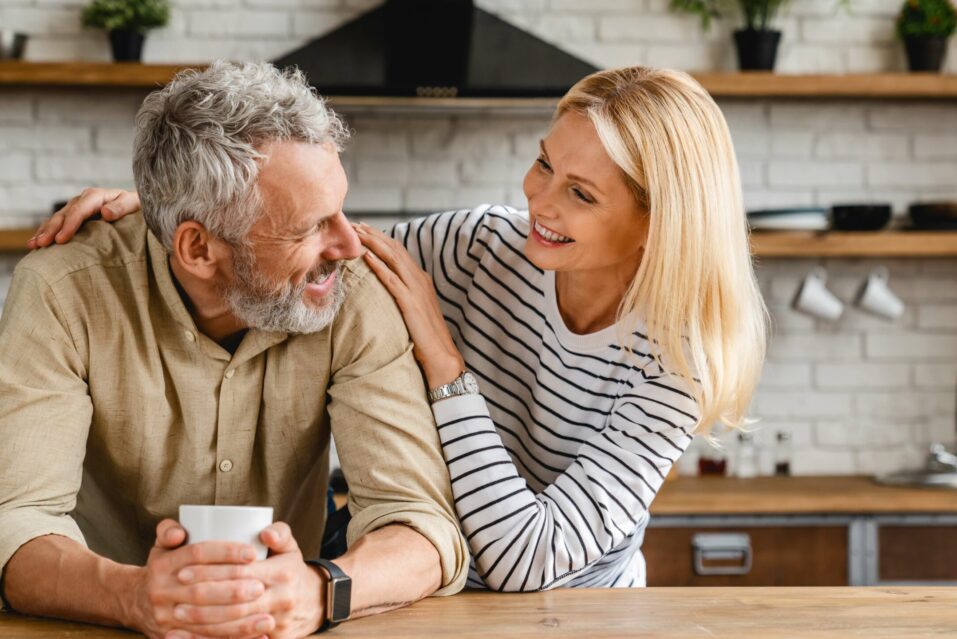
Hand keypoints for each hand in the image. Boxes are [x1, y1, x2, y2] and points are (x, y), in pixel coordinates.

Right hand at [28, 187, 139, 248]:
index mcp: (96, 196)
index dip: (70, 225)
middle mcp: (83, 200)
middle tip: (42, 244)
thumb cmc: (137, 207)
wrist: (137, 206)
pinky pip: (57, 224)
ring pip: (57, 219)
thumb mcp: (134, 204)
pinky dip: (46, 232)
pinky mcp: (74, 216)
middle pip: (64, 214)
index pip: (79, 210)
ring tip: (33, 245)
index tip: (61, 239)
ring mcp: (76, 207)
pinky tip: (35, 243)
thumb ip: (122, 207)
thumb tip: (106, 212)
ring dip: (44, 231)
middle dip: (52, 229)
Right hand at [128, 519, 269, 638]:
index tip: (252, 554)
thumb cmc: (163, 566)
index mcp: (163, 564)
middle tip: (261, 587)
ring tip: (268, 619)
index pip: (198, 554)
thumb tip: (180, 532)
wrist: (135, 602)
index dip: (225, 553)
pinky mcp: (172, 637)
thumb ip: (169, 530)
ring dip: (239, 623)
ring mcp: (166, 617)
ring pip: (205, 621)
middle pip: (201, 591)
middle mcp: (161, 591)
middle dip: (233, 591)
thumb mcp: (161, 544)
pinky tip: (257, 638)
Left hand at [170, 522, 324, 638]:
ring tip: (177, 614)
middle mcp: (281, 598)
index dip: (210, 572)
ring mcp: (278, 621)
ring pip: (234, 625)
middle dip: (201, 598)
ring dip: (203, 622)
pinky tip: (190, 638)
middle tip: (176, 595)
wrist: (316, 602)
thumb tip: (265, 532)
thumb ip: (280, 533)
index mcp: (282, 572)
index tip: (183, 570)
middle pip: (234, 601)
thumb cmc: (292, 571)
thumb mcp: (290, 548)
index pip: (240, 572)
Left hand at [354, 223, 464, 388]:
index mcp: (421, 279)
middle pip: (394, 249)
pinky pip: (392, 280)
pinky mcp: (411, 303)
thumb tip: (387, 289)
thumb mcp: (415, 309)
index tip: (363, 230)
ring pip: (393, 258)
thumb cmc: (426, 336)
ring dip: (374, 244)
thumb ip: (404, 295)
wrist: (441, 355)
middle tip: (354, 224)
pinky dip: (379, 266)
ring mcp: (416, 290)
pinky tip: (366, 257)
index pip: (399, 251)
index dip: (381, 238)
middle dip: (374, 235)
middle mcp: (420, 279)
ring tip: (357, 234)